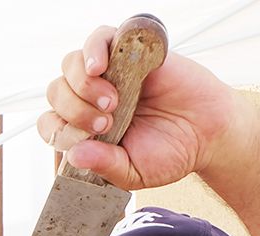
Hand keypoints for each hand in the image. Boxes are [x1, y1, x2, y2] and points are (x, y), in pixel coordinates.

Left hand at [38, 25, 257, 190]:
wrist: (209, 132)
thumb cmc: (171, 152)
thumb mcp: (134, 172)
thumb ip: (105, 166)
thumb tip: (76, 155)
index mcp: (85, 129)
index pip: (50, 125)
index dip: (58, 131)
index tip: (85, 140)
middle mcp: (91, 98)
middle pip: (56, 92)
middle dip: (74, 110)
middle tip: (106, 123)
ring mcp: (109, 73)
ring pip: (71, 64)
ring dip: (82, 84)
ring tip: (112, 101)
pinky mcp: (129, 52)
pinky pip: (99, 38)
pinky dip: (93, 50)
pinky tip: (99, 67)